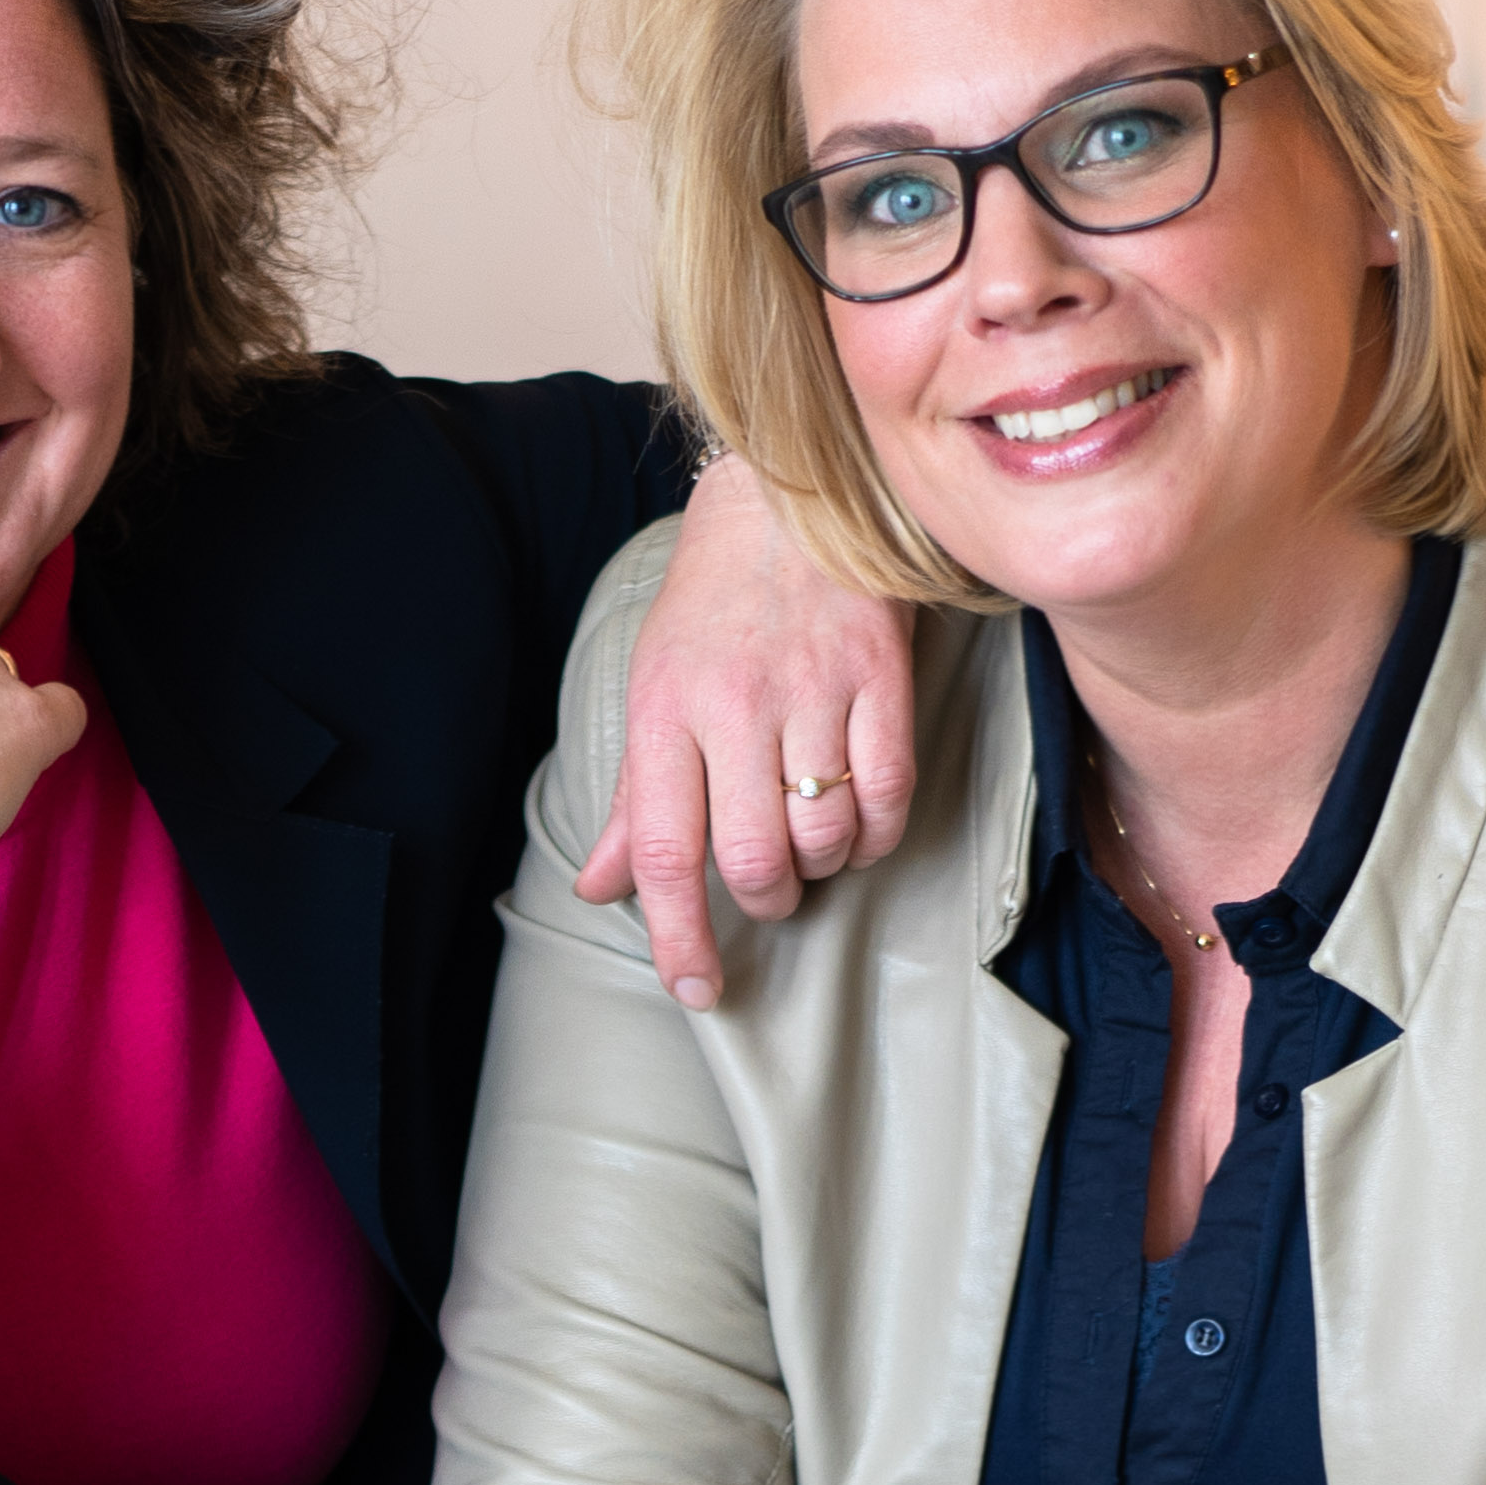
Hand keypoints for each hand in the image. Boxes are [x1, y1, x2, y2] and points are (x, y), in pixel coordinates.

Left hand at [578, 445, 916, 1012]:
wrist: (785, 495)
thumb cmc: (711, 606)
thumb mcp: (654, 691)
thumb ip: (636, 799)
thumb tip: (597, 887)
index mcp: (666, 712)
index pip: (667, 853)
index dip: (679, 938)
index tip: (695, 989)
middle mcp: (734, 704)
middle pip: (755, 858)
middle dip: (764, 900)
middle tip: (768, 889)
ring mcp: (812, 688)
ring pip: (823, 833)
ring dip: (821, 866)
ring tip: (812, 843)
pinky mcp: (879, 674)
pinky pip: (888, 793)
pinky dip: (875, 833)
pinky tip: (860, 825)